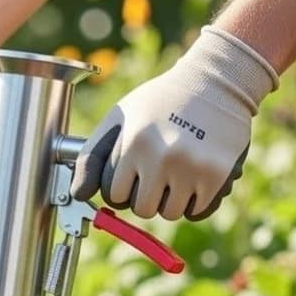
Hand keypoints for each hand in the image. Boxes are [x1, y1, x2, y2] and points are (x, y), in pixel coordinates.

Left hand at [71, 26, 278, 220]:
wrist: (217, 81)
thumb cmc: (160, 103)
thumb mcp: (120, 118)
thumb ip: (92, 157)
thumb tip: (77, 195)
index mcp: (135, 142)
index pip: (115, 195)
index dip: (122, 185)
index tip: (133, 168)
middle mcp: (163, 157)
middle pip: (142, 209)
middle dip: (146, 194)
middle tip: (158, 168)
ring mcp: (192, 167)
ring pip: (169, 213)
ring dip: (171, 199)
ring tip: (178, 168)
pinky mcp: (218, 176)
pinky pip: (196, 212)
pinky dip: (196, 200)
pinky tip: (196, 173)